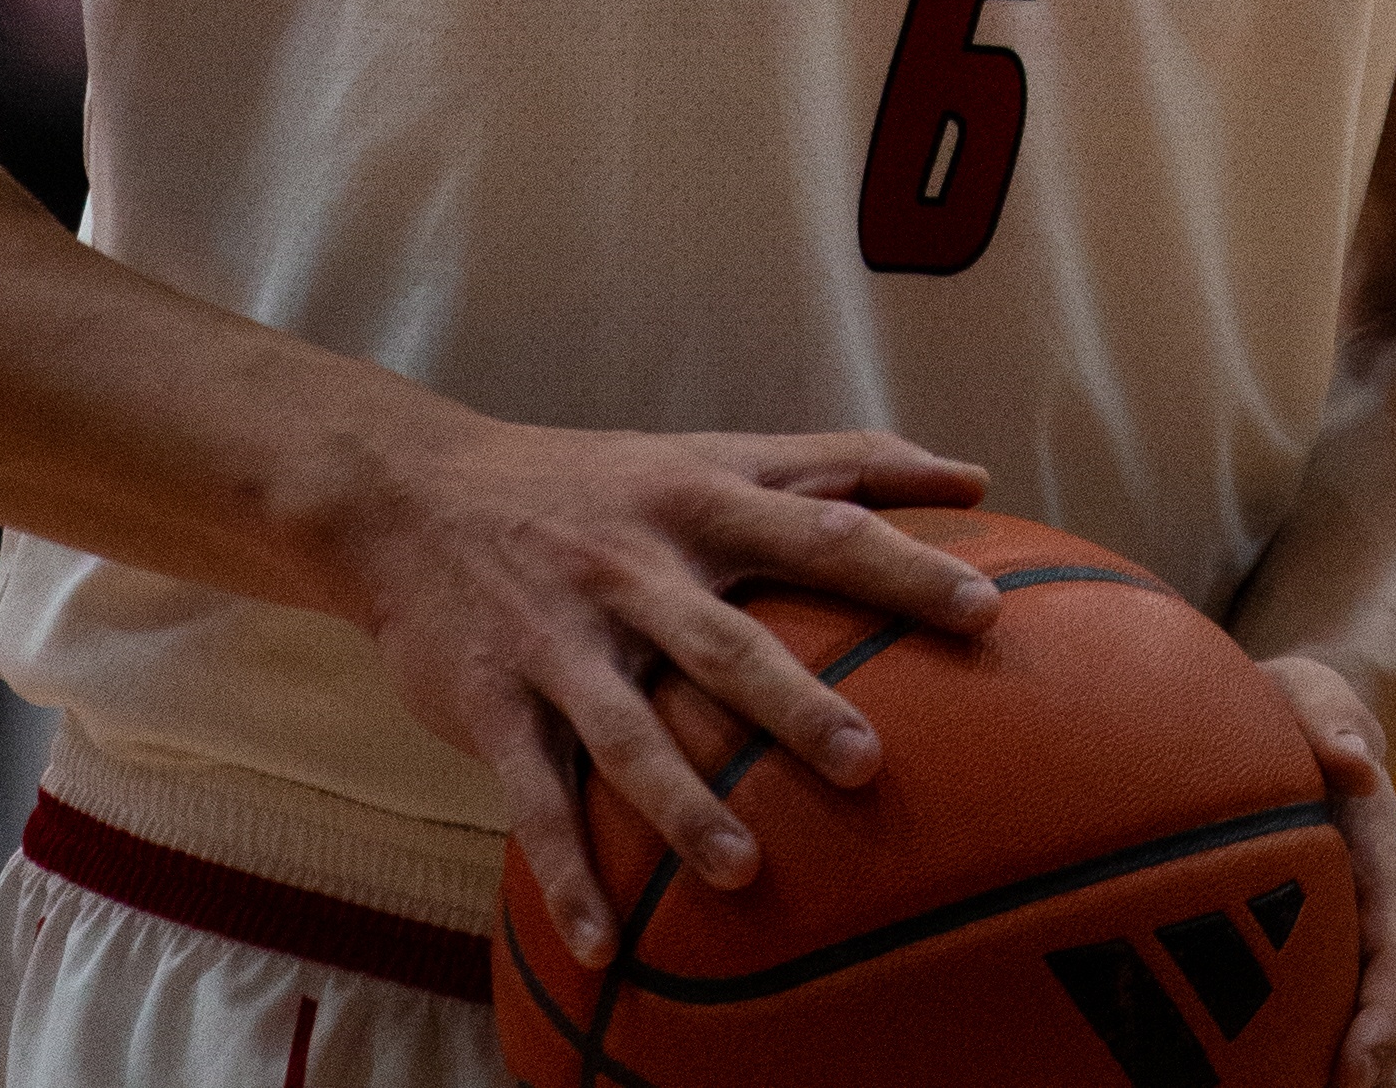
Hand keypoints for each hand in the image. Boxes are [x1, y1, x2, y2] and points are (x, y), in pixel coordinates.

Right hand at [329, 403, 997, 966]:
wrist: (411, 492)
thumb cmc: (594, 481)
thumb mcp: (706, 453)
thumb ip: (835, 461)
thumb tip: (976, 477)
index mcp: (696, 501)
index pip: (816, 528)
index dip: (900, 565)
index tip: (983, 613)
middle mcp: (632, 566)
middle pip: (725, 637)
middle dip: (794, 702)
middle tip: (868, 761)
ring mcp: (559, 635)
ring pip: (627, 728)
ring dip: (684, 803)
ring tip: (746, 872)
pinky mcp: (491, 700)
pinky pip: (533, 794)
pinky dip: (566, 867)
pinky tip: (604, 942)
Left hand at [1251, 656, 1395, 1087]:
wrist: (1297, 725)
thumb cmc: (1299, 710)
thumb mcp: (1311, 694)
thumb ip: (1330, 718)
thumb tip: (1357, 763)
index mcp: (1388, 873)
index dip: (1386, 1022)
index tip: (1357, 1068)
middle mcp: (1380, 928)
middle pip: (1391, 1032)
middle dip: (1371, 1079)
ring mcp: (1351, 952)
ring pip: (1365, 1046)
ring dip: (1341, 1079)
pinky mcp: (1316, 964)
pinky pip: (1317, 1029)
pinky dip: (1302, 1065)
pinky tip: (1247, 1077)